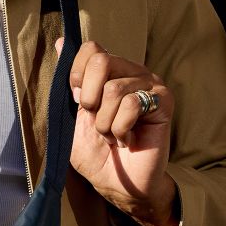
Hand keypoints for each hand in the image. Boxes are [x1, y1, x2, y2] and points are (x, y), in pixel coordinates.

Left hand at [56, 38, 178, 225]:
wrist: (116, 184)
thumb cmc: (94, 153)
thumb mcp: (71, 117)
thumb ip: (68, 82)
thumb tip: (61, 42)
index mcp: (108, 72)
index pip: (91, 49)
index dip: (77, 76)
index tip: (78, 102)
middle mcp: (130, 72)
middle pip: (101, 61)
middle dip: (90, 98)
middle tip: (96, 119)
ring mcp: (149, 84)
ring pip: (114, 89)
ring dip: (105, 122)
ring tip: (112, 135)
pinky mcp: (164, 101)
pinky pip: (132, 104)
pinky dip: (120, 128)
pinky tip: (126, 139)